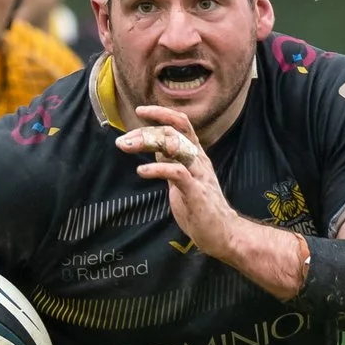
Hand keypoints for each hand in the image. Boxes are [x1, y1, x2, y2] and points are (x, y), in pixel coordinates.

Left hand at [120, 105, 248, 258]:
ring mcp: (199, 175)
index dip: (161, 114)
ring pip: (175, 146)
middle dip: (145, 132)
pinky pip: (176, 172)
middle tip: (123, 142)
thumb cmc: (200, 207)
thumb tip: (156, 146)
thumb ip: (171, 162)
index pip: (181, 124)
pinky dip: (157, 168)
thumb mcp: (182, 179)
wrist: (221, 233)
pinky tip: (142, 171)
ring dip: (147, 143)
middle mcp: (199, 160)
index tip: (140, 111)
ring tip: (126, 147)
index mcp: (196, 155)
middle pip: (173, 132)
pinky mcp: (196, 192)